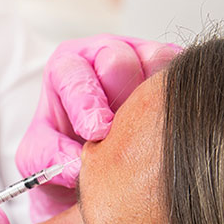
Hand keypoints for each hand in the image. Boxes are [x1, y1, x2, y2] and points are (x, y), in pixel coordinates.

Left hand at [16, 34, 180, 221]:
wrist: (97, 168)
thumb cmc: (65, 152)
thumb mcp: (39, 158)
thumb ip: (50, 156)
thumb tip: (76, 163)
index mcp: (68, 68)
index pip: (76, 75)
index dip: (86, 105)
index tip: (95, 132)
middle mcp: (105, 55)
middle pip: (119, 59)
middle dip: (120, 96)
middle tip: (123, 131)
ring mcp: (143, 58)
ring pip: (156, 63)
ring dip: (153, 100)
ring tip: (147, 134)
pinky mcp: (175, 72)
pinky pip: (184, 77)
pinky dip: (179, 102)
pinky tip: (171, 130)